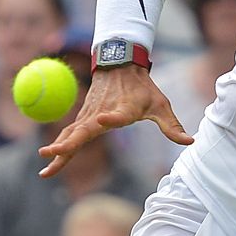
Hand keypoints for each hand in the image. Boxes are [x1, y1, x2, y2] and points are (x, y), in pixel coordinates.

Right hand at [38, 65, 190, 177]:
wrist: (120, 65)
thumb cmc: (142, 88)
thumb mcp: (161, 105)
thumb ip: (171, 126)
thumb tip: (190, 141)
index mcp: (123, 109)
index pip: (117, 116)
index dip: (111, 118)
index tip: (102, 120)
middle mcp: (102, 113)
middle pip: (83, 131)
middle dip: (67, 144)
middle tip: (51, 155)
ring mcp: (90, 115)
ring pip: (72, 135)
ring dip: (58, 151)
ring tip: (45, 170)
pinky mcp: (84, 117)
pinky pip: (70, 134)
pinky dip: (60, 147)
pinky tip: (50, 161)